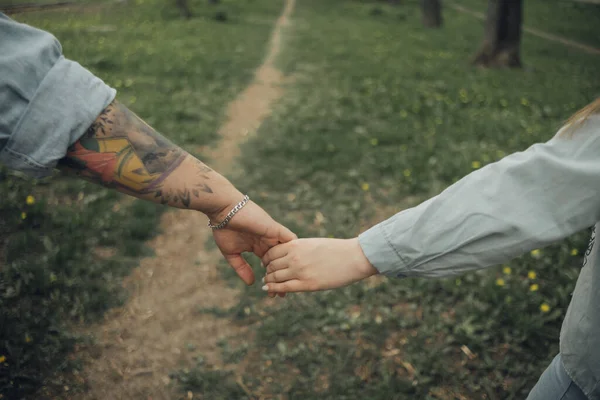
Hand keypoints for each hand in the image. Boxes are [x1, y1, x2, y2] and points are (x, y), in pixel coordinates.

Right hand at [210, 200, 295, 294]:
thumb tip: (252, 283)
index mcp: (258, 246)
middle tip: (284, 294)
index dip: (272, 279)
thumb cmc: (224, 229)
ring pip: (287, 253)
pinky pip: (291, 240)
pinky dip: (296, 251)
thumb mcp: (232, 253)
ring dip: (290, 267)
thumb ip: (242, 268)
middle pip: (280, 262)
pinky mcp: (275, 229)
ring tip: (293, 284)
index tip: (275, 294)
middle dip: (282, 278)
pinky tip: (300, 264)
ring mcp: (272, 235)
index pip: (269, 265)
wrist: (224, 210)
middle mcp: (267, 241)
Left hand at [260, 238, 377, 292]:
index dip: (266, 259)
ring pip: (275, 277)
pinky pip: (283, 288)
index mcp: (296, 245)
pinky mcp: (307, 284)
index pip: (271, 252)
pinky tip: (268, 291)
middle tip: (267, 276)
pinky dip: (273, 289)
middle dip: (267, 271)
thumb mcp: (313, 244)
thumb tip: (289, 255)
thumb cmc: (336, 250)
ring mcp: (300, 271)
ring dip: (269, 281)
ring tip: (267, 284)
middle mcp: (294, 257)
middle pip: (271, 266)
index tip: (267, 264)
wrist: (353, 257)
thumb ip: (299, 249)